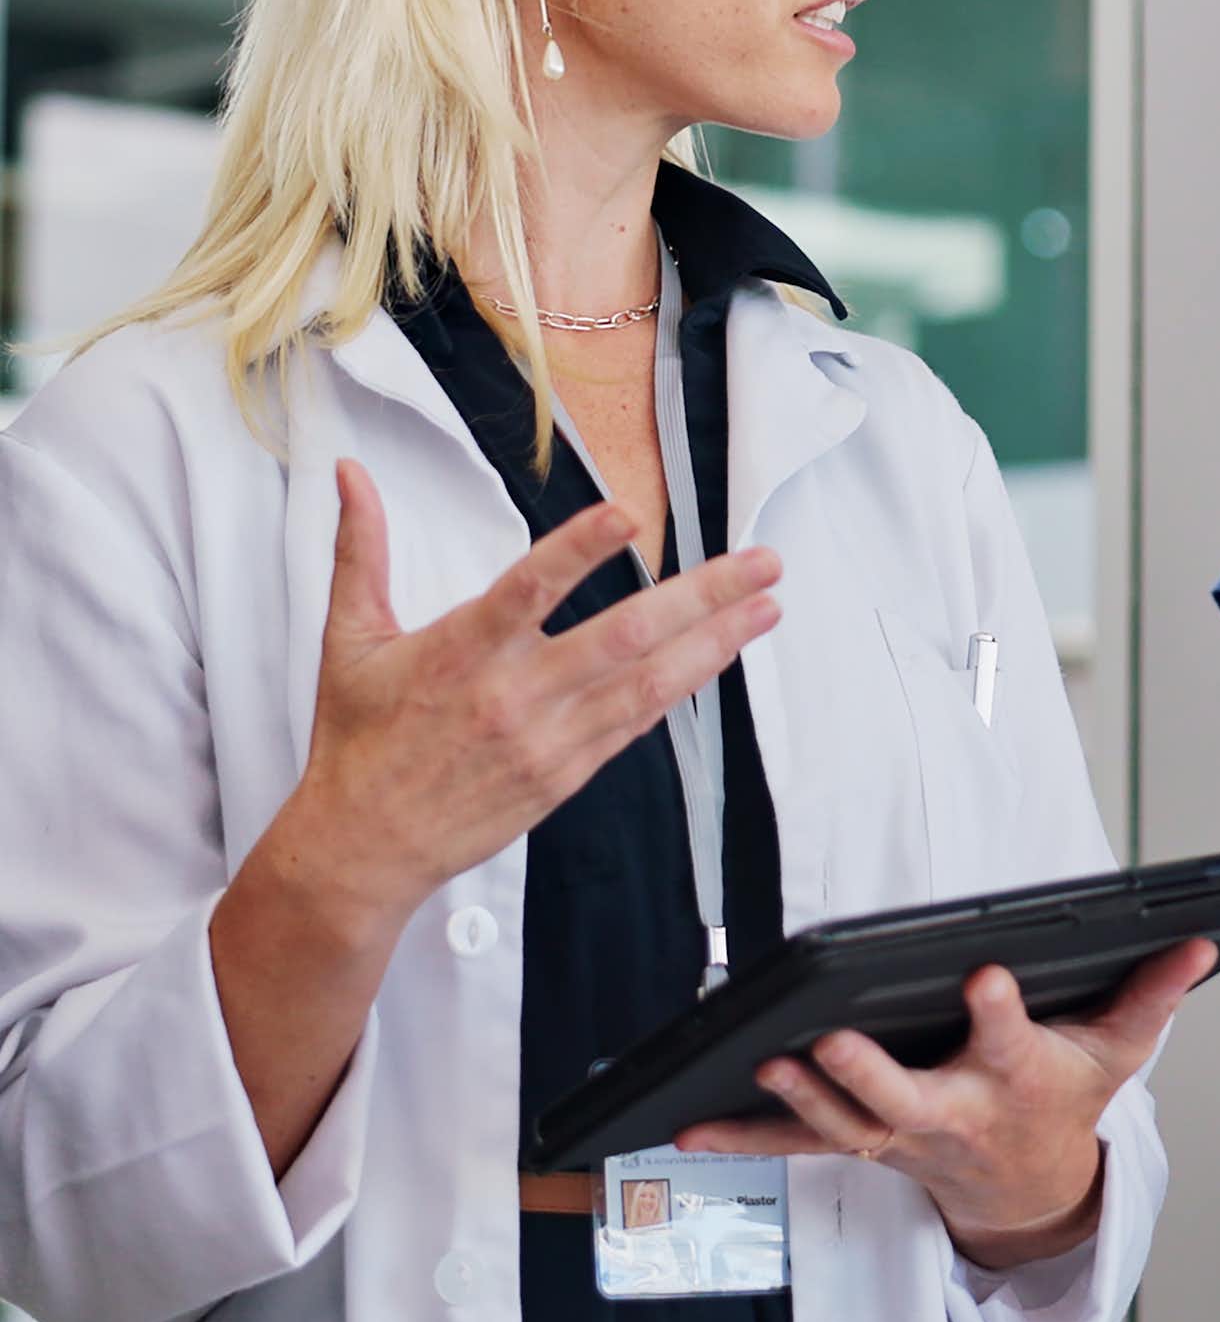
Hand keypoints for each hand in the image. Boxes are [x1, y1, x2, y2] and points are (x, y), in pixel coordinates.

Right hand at [276, 460, 783, 928]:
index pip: (527, 589)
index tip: (627, 514)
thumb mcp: (349, 640)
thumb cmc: (358, 738)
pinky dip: (682, 685)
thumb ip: (361, 551)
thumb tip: (349, 472)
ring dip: (715, 642)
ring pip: (647, 682)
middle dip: (701, 595)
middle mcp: (513, 694)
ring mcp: (547, 739)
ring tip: (768, 604)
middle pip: (622, 634)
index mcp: (459, 652)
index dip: (577, 550)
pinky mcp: (567, 773)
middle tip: (762, 560)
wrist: (362, 849)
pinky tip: (721, 654)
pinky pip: (637, 722)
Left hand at [678, 938, 1217, 1267]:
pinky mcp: (862, 1147)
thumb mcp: (1120, 1053)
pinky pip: (798, 1147)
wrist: (1029, 1195)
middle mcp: (953, 1115)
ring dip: (803, 1099)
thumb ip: (1152, 993)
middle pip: (906, 1098)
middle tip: (831, 1041)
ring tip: (767, 1064)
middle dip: (868, 1072)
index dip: (999, 1014)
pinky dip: (745, 1140)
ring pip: (846, 1123)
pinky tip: (691, 1127)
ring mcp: (900, 1138)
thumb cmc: (1067, 1104)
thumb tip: (1198, 939)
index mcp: (1017, 1082)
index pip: (1011, 1042)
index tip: (984, 976)